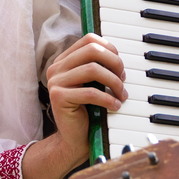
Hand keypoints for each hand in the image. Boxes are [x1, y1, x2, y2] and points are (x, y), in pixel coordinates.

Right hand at [22, 33, 127, 178]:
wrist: (74, 139)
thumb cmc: (87, 112)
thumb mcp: (94, 84)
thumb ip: (100, 68)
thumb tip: (119, 58)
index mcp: (64, 60)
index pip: (89, 39)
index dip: (110, 48)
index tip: (120, 66)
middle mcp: (56, 68)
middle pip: (92, 50)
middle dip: (114, 63)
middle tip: (123, 79)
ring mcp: (55, 82)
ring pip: (92, 69)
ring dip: (113, 82)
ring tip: (121, 95)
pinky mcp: (59, 97)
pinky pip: (90, 92)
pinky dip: (108, 99)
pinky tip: (115, 106)